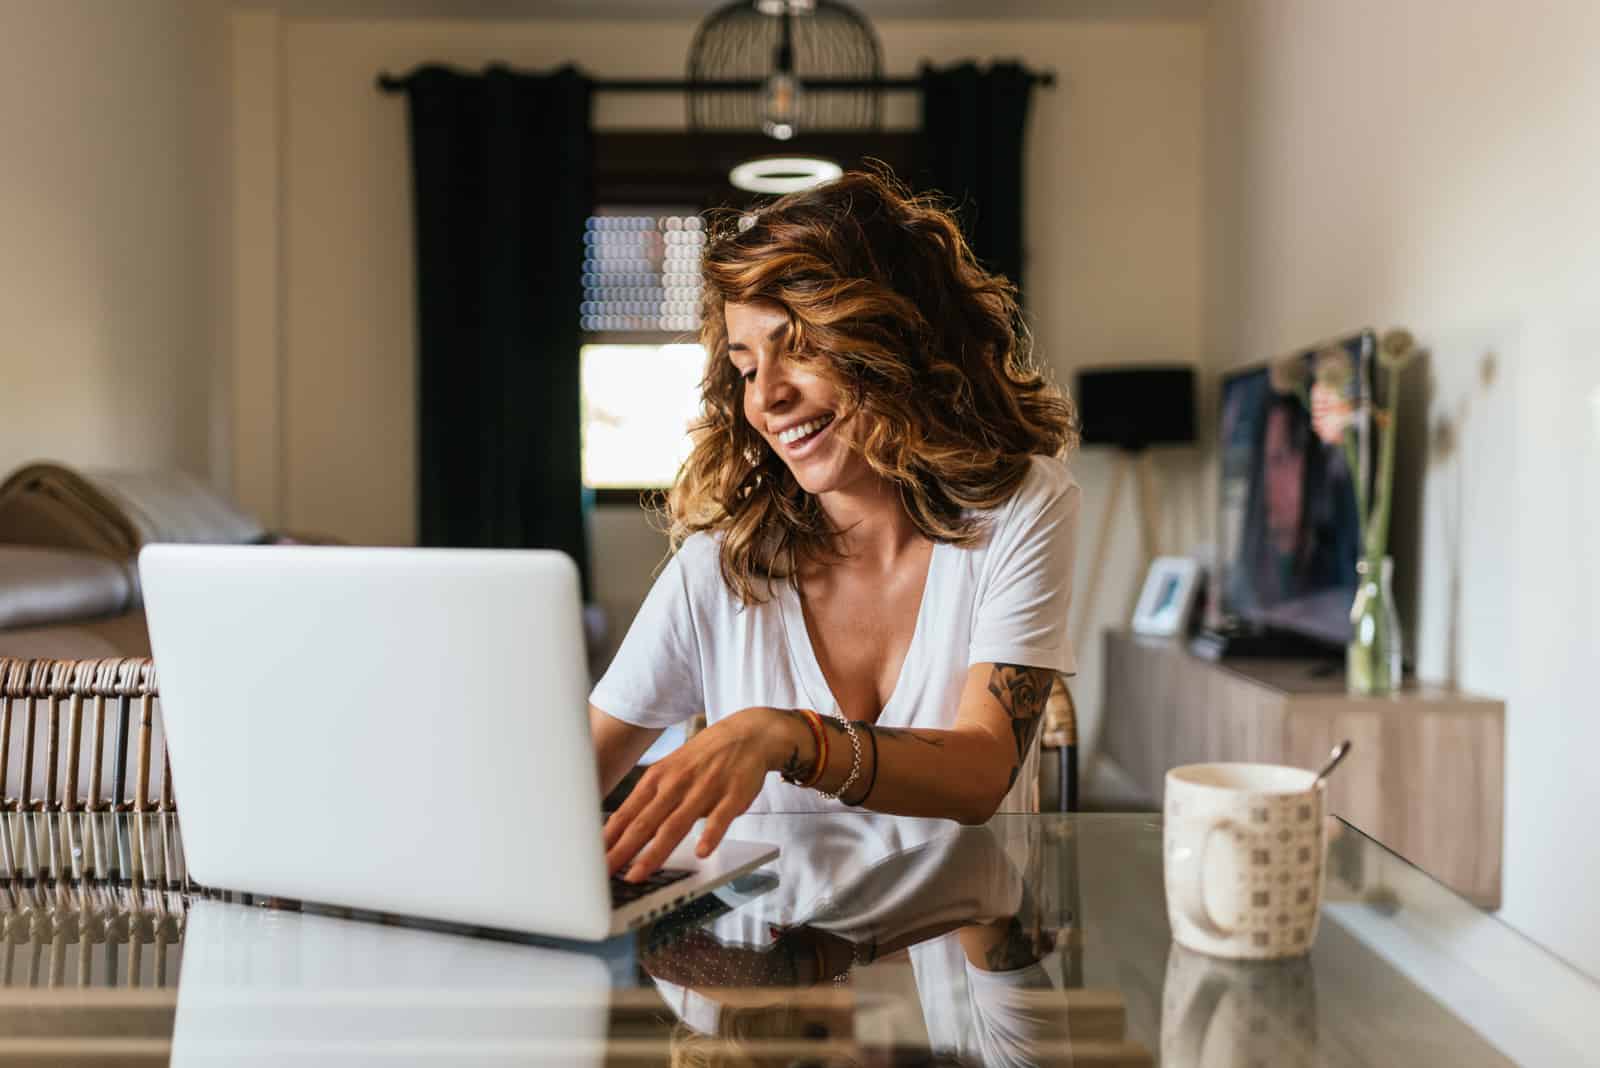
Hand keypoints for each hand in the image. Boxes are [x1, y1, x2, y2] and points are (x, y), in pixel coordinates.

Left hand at [603, 707, 802, 881]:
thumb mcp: (670, 770)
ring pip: (676, 824)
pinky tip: (701, 852)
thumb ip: (650, 800)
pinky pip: (720, 818)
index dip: (609, 839)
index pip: (627, 813)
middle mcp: (676, 783)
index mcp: (658, 778)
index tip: (593, 860)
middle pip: (645, 822)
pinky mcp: (732, 795)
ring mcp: (704, 789)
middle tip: (605, 873)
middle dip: (622, 850)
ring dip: (655, 852)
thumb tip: (620, 830)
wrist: (747, 733)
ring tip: (639, 874)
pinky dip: (710, 835)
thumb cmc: (704, 757)